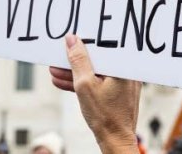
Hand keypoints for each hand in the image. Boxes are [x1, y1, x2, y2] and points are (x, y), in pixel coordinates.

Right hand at [49, 34, 141, 153]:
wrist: (115, 141)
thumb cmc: (104, 116)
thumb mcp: (85, 85)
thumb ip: (78, 61)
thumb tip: (72, 40)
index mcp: (124, 66)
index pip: (104, 46)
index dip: (85, 42)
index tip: (70, 40)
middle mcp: (127, 71)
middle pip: (98, 58)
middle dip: (76, 59)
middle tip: (58, 56)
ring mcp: (122, 82)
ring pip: (96, 71)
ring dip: (75, 72)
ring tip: (54, 71)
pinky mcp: (117, 92)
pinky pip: (98, 81)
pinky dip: (83, 82)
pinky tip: (62, 82)